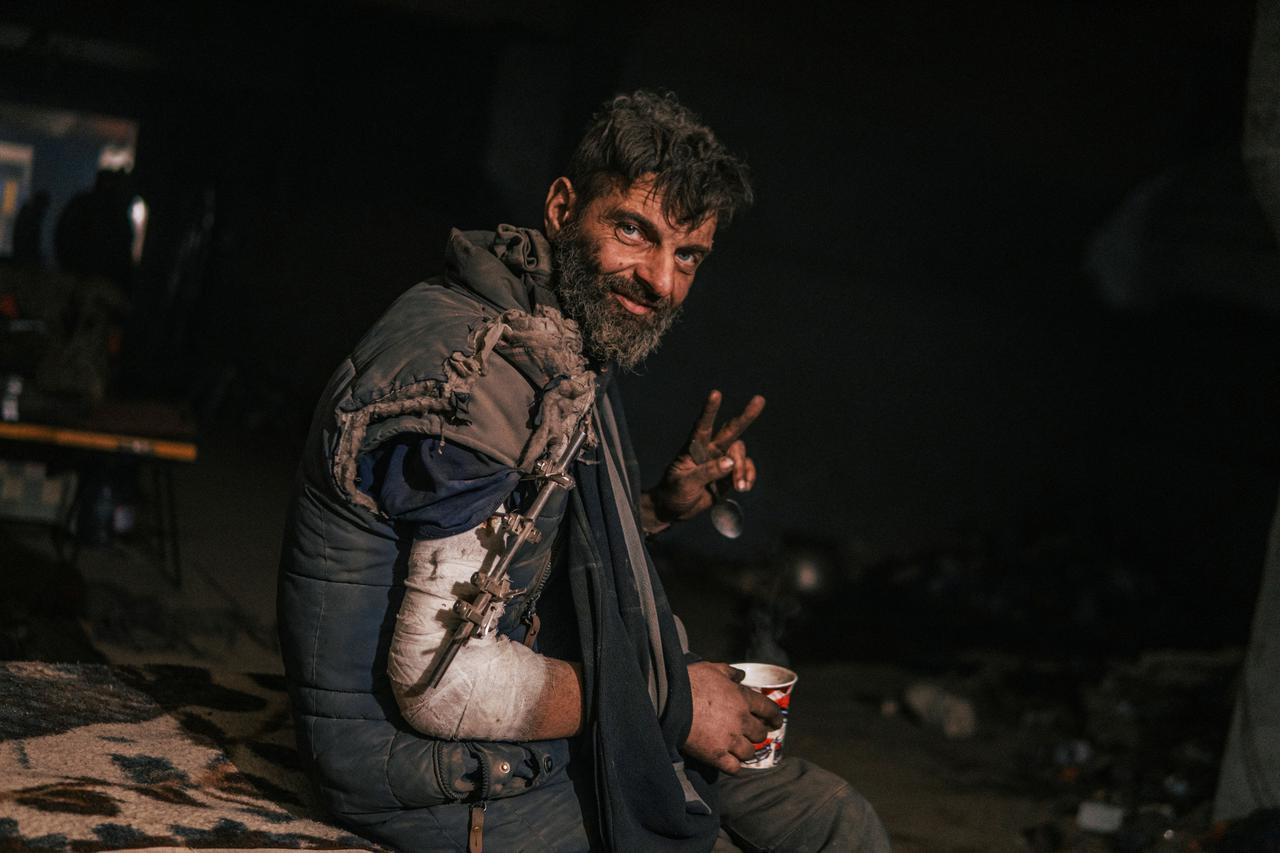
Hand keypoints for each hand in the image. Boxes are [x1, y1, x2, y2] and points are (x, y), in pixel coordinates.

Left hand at [641, 390, 763, 530]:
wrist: (675, 509)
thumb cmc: (673, 492)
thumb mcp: (686, 483)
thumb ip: (707, 472)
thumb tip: (729, 461)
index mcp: (693, 448)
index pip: (702, 426)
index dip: (710, 410)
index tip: (715, 394)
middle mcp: (709, 450)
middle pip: (730, 430)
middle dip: (745, 416)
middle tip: (759, 399)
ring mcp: (721, 461)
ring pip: (739, 454)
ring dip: (742, 469)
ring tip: (741, 487)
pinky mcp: (729, 474)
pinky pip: (745, 468)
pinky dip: (748, 476)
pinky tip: (744, 487)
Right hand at [683, 661, 784, 774]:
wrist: (669, 701)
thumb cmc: (691, 682)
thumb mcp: (713, 669)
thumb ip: (730, 673)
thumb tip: (741, 676)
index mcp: (743, 699)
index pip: (769, 710)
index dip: (775, 718)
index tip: (775, 723)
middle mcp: (741, 721)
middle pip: (760, 734)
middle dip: (757, 734)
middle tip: (751, 735)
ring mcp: (730, 740)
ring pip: (750, 753)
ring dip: (746, 751)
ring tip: (739, 749)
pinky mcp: (716, 755)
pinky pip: (734, 767)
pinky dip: (734, 766)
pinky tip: (729, 762)